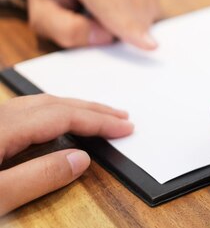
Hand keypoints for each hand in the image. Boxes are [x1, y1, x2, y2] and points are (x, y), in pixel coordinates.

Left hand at [0, 94, 133, 215]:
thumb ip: (39, 177)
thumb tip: (80, 160)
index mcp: (3, 129)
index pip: (62, 116)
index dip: (98, 121)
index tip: (125, 128)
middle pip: (53, 104)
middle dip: (91, 110)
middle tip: (121, 117)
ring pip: (38, 105)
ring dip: (71, 109)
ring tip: (95, 116)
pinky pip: (25, 113)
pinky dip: (50, 114)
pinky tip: (53, 125)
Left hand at [18, 0, 158, 49]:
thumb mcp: (42, 18)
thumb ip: (67, 30)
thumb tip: (105, 36)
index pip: (107, 2)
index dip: (127, 26)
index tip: (149, 46)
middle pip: (129, 4)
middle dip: (127, 29)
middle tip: (105, 33)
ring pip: (145, 2)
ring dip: (136, 21)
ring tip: (110, 20)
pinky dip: (144, 12)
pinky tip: (125, 11)